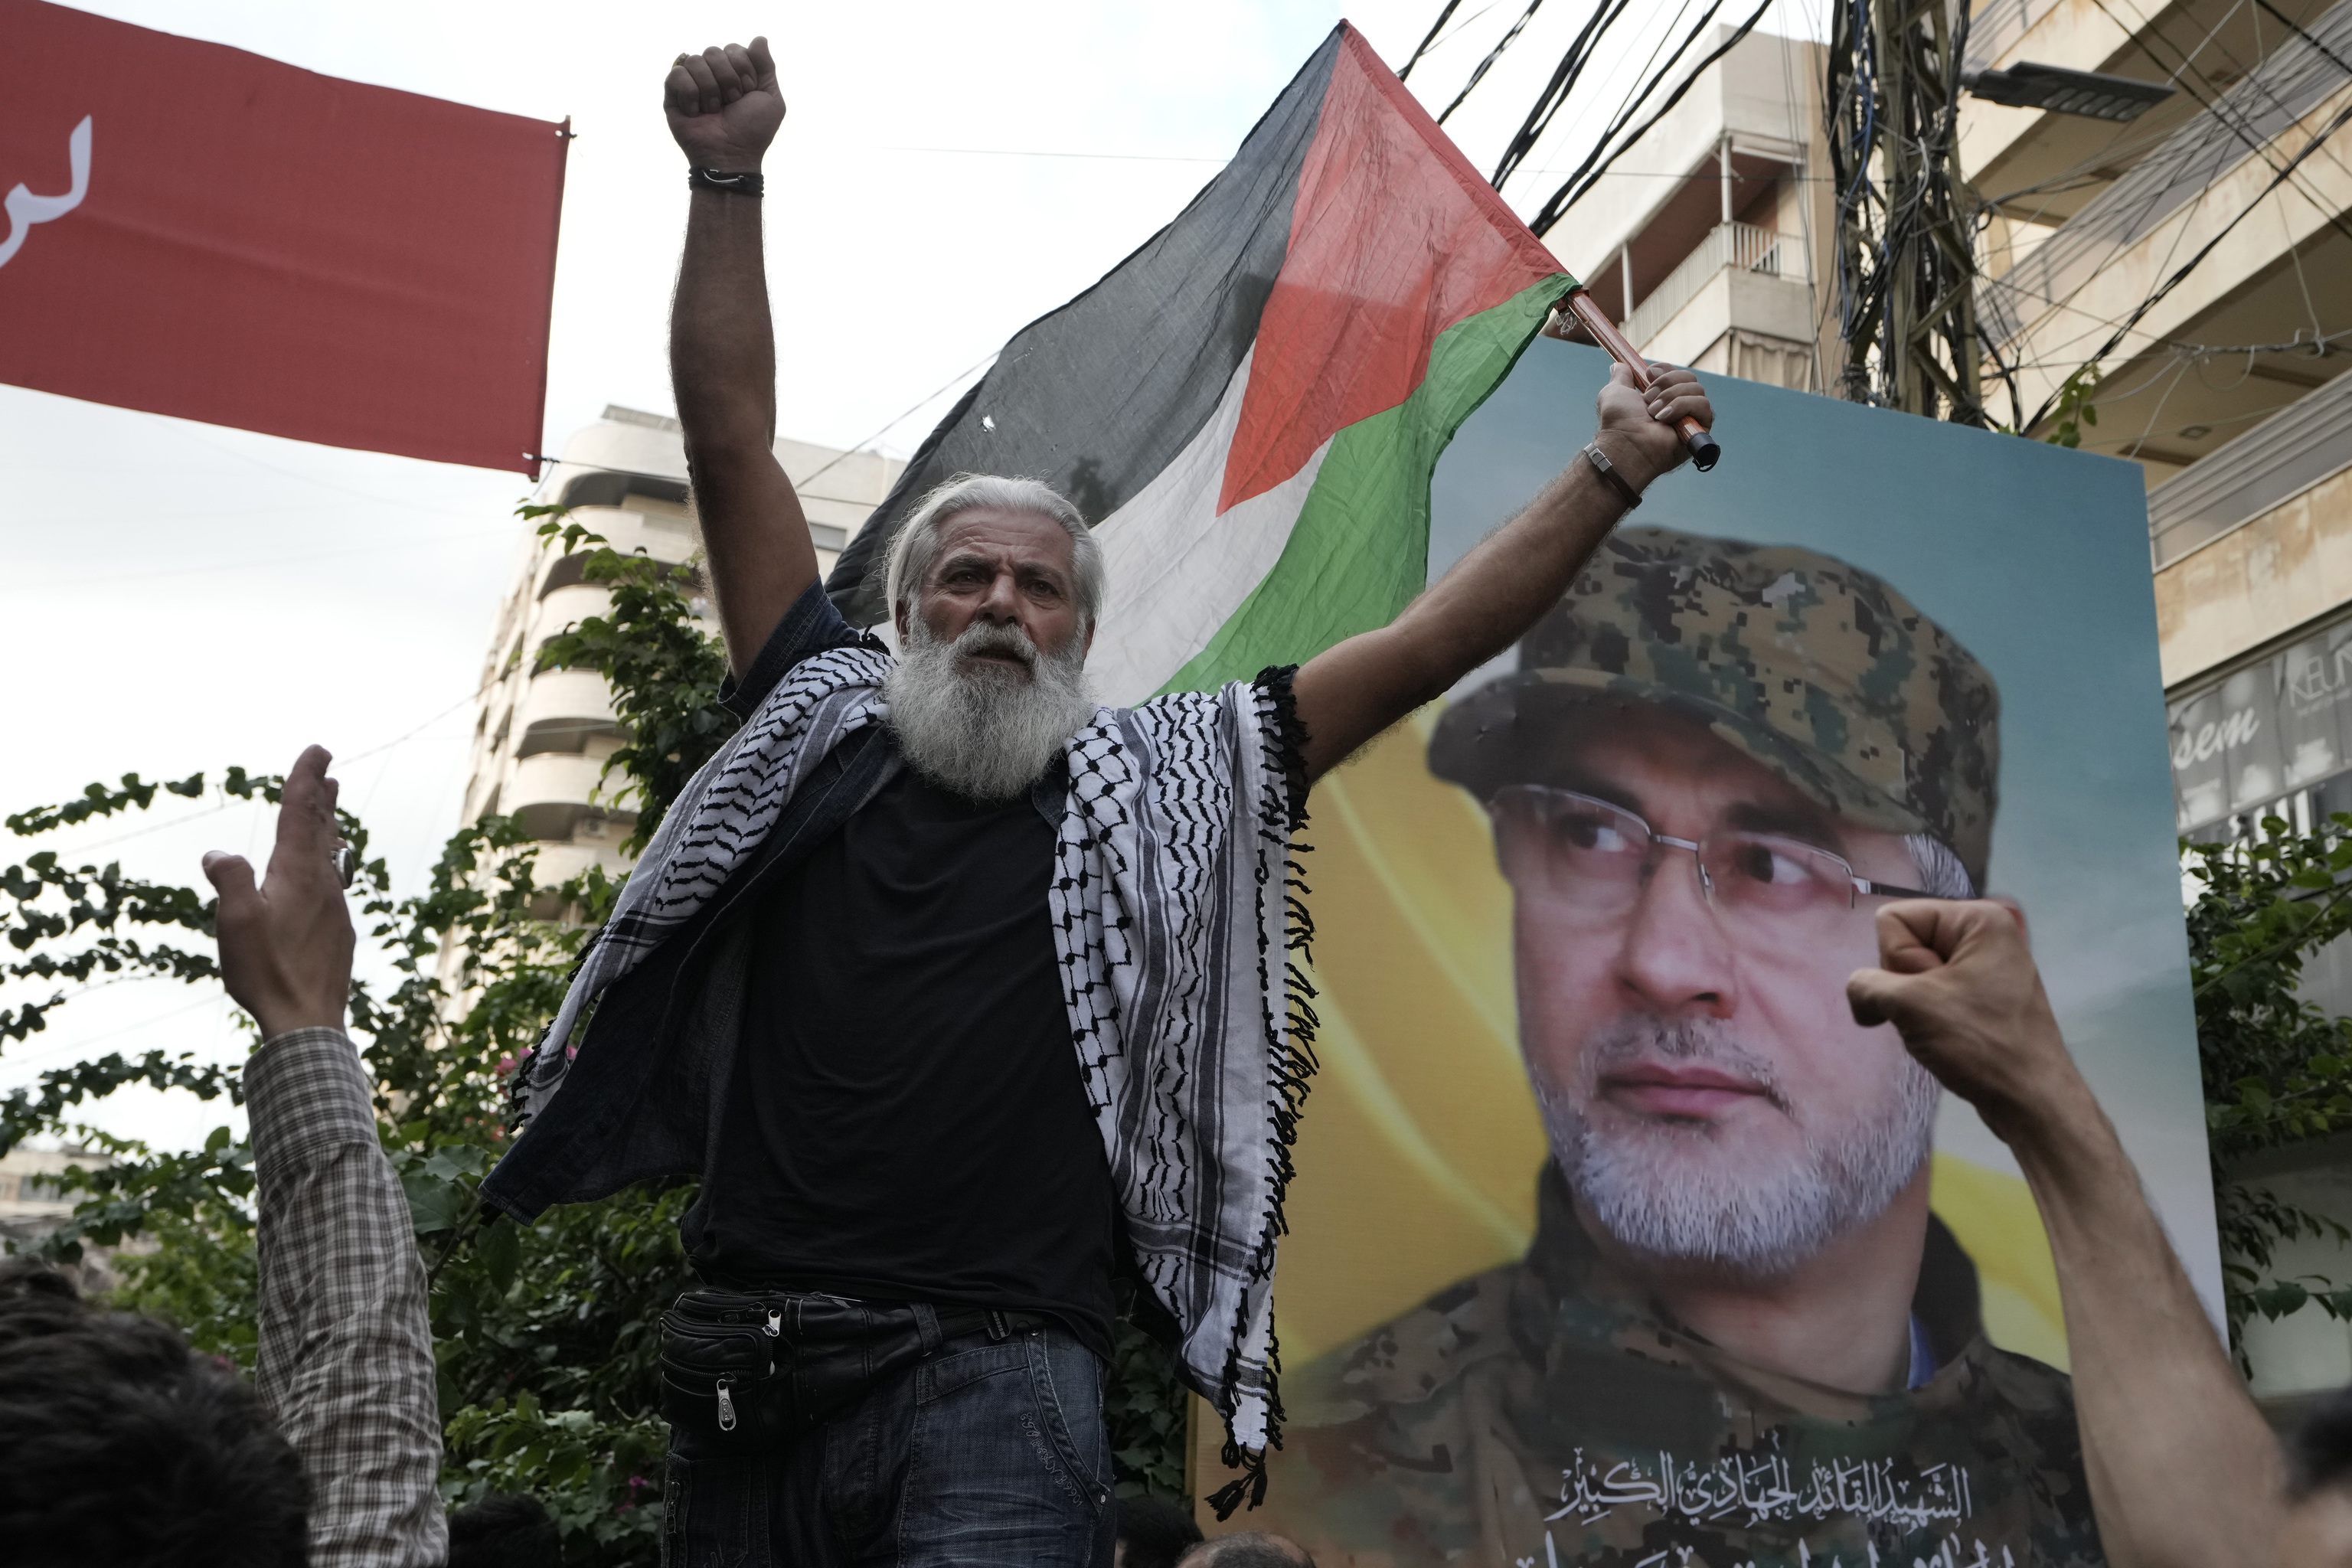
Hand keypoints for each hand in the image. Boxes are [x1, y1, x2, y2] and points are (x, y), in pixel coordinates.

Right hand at [203, 746, 354, 1041]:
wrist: (308, 1023)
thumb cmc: (268, 973)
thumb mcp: (235, 923)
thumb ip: (228, 879)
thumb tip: (219, 852)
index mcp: (297, 874)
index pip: (301, 814)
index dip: (306, 779)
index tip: (319, 750)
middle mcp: (323, 885)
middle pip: (322, 831)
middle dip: (322, 799)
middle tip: (330, 772)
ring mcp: (334, 909)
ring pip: (331, 859)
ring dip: (329, 830)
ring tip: (331, 814)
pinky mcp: (337, 933)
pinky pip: (333, 886)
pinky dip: (327, 866)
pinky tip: (325, 878)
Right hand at [666, 38, 784, 171]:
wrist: (732, 155)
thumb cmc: (753, 131)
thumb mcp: (770, 98)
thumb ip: (766, 66)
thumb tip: (759, 38)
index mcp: (733, 73)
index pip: (734, 49)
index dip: (743, 70)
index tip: (748, 93)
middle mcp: (712, 75)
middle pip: (714, 51)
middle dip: (727, 80)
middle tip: (730, 103)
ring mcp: (692, 84)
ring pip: (695, 60)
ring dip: (710, 89)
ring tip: (713, 110)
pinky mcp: (673, 95)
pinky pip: (677, 74)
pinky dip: (690, 94)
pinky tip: (696, 112)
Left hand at [1594, 362, 1710, 487]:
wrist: (1625, 443)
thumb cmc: (1617, 422)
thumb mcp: (1615, 392)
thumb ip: (1620, 377)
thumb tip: (1619, 364)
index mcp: (1663, 398)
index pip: (1678, 374)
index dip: (1666, 370)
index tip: (1649, 374)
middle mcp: (1679, 407)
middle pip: (1690, 378)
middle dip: (1667, 383)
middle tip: (1648, 398)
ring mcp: (1690, 419)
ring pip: (1697, 389)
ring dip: (1671, 397)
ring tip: (1653, 413)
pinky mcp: (1700, 430)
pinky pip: (1703, 405)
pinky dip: (1682, 406)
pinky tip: (1664, 418)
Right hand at [1846, 899, 2087, 1145]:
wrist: (2030, 1100)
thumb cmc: (1979, 1043)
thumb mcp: (1909, 1006)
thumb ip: (1866, 986)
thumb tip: (1862, 997)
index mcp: (1976, 919)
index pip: (1894, 919)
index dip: (1897, 960)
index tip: (1926, 993)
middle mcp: (1984, 935)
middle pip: (1904, 945)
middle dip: (1905, 984)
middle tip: (1935, 1014)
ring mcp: (1985, 968)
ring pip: (1914, 974)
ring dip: (1913, 1006)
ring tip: (1941, 1030)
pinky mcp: (1984, 998)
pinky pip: (1932, 994)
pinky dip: (1927, 1017)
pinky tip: (1944, 1038)